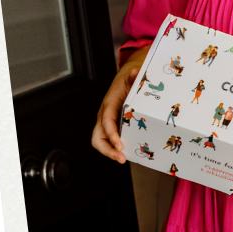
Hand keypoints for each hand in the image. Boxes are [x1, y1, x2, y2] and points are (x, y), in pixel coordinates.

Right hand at [92, 46, 149, 163]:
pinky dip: (116, 148)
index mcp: (109, 103)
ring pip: (102, 141)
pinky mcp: (114, 125)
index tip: (119, 144)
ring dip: (111, 152)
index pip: (106, 121)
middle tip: (121, 158)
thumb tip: (135, 73)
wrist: (128, 76)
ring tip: (124, 158)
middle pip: (98, 137)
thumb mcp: (133, 76)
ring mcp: (108, 122)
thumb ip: (133, 77)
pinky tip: (128, 153)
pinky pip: (111, 139)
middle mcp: (105, 115)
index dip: (112, 134)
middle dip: (107, 150)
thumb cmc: (129, 79)